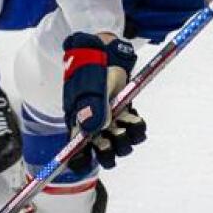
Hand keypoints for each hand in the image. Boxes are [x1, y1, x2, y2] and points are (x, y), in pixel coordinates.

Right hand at [62, 33, 146, 170]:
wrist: (105, 51)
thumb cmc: (91, 68)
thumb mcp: (89, 86)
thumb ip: (92, 107)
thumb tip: (95, 130)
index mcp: (77, 123)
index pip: (75, 152)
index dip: (80, 161)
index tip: (88, 159)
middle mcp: (94, 126)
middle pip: (102, 153)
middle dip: (110, 151)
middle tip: (113, 135)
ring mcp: (110, 121)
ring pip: (121, 145)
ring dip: (126, 139)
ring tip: (126, 122)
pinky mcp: (125, 113)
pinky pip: (135, 131)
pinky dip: (137, 127)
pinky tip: (133, 115)